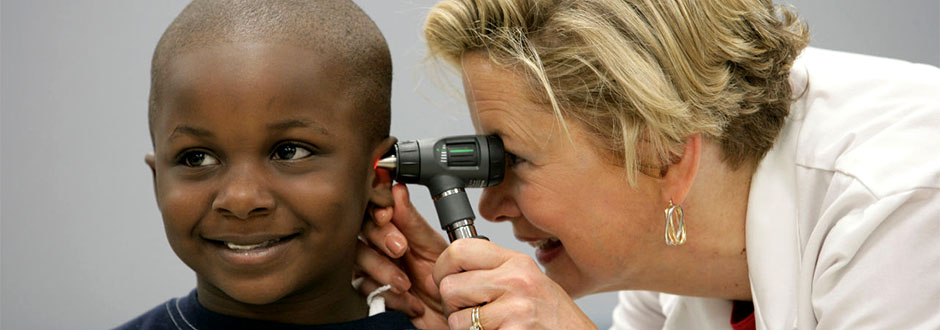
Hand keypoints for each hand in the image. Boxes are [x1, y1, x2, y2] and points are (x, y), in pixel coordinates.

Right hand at [357, 183, 449, 328]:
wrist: (455, 316)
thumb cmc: (448, 280)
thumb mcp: (435, 248)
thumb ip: (413, 222)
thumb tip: (398, 190)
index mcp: (399, 227)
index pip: (375, 206)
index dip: (376, 207)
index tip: (386, 215)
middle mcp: (384, 244)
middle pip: (361, 229)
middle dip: (380, 238)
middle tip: (400, 249)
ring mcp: (376, 267)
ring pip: (359, 258)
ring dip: (383, 271)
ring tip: (406, 284)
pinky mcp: (373, 290)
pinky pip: (364, 287)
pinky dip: (388, 295)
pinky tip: (409, 301)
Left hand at [433, 238, 596, 329]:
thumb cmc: (553, 318)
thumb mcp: (525, 282)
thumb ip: (487, 274)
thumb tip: (436, 276)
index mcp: (516, 262)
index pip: (459, 249)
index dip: (442, 267)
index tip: (444, 279)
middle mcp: (516, 280)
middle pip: (450, 287)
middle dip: (452, 305)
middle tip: (470, 312)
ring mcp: (515, 308)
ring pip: (456, 319)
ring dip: (466, 328)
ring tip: (489, 326)